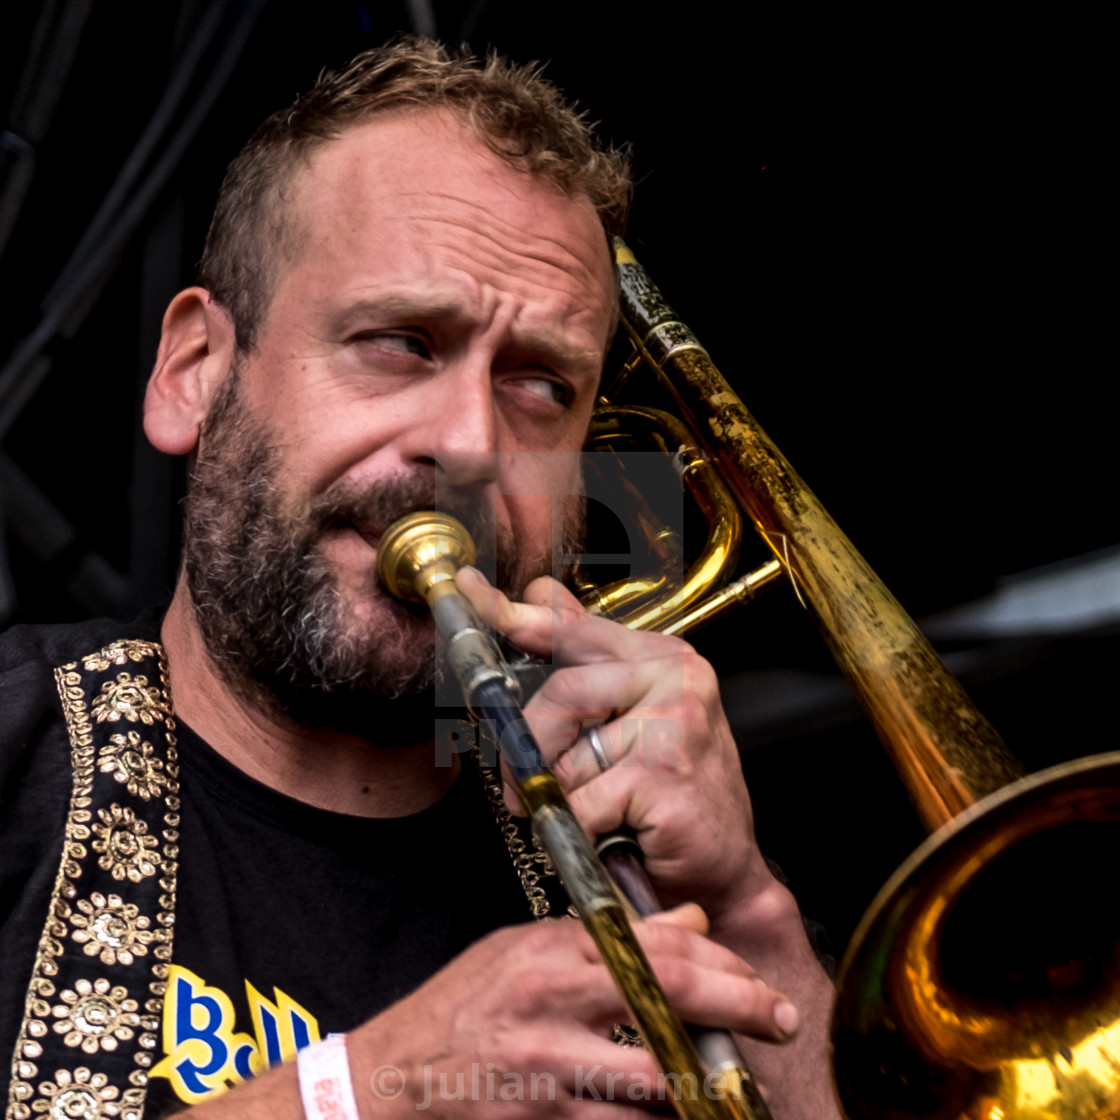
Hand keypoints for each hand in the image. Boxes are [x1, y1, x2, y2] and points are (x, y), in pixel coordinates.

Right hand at [348, 906, 796, 1117]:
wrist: (394, 1082)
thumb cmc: (462, 1007)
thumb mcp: (526, 950)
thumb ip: (606, 938)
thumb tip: (691, 925)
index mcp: (551, 954)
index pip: (657, 947)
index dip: (721, 963)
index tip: (756, 978)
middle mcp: (553, 1007)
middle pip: (669, 1002)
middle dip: (739, 1010)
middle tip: (782, 1019)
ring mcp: (550, 1073)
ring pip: (659, 1082)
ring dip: (708, 1081)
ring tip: (737, 1080)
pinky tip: (678, 1112)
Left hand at [456, 568, 772, 926]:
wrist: (726, 875)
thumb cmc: (673, 801)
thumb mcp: (631, 723)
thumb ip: (588, 669)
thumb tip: (538, 599)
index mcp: (661, 658)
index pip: (574, 626)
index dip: (517, 615)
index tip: (472, 591)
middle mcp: (676, 677)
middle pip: (561, 690)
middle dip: (530, 746)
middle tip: (521, 784)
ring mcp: (676, 722)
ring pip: (566, 752)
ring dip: (561, 797)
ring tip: (589, 815)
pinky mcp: (665, 773)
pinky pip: (583, 801)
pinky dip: (581, 829)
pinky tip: (610, 834)